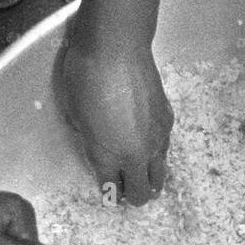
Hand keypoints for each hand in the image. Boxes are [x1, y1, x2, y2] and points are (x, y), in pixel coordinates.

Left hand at [59, 34, 171, 205]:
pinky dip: (156, 155)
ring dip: (150, 180)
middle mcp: (136, 155)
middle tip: (127, 190)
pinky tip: (148, 145)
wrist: (116, 48)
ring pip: (159, 175)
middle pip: (142, 193)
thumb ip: (91, 140)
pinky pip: (164, 151)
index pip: (112, 190)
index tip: (109, 194)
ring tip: (142, 175)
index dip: (110, 195)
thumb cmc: (85, 77)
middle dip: (134, 196)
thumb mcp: (76, 116)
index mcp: (107, 157)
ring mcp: (157, 140)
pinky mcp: (168, 122)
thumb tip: (100, 145)